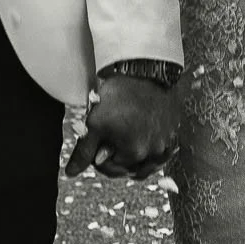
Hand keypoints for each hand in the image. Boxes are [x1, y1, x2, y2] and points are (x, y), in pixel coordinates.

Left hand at [64, 74, 181, 179]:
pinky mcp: (174, 129)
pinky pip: (161, 147)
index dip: (98, 159)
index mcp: (135, 153)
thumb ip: (84, 152)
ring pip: (148, 161)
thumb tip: (71, 173)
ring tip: (124, 141)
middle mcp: (155, 152)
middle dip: (117, 158)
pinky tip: (140, 134)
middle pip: (130, 167)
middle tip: (107, 141)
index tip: (95, 144)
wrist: (144, 70)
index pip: (111, 169)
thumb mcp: (94, 124)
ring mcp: (167, 141)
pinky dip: (149, 144)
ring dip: (135, 155)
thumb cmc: (119, 96)